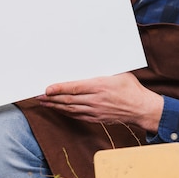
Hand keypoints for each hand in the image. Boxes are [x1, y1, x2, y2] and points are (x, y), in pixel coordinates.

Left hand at [38, 73, 163, 132]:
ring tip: (43, 102)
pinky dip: (66, 112)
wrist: (141, 108)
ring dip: (55, 106)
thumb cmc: (131, 88)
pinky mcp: (96, 118)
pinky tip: (59, 109)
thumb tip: (93, 58)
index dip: (59, 89)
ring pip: (70, 109)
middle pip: (68, 100)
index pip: (74, 88)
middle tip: (37, 95)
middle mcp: (95, 100)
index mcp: (100, 86)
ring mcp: (95, 111)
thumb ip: (104, 69)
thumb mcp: (119, 72)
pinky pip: (77, 116)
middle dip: (51, 98)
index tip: (46, 89)